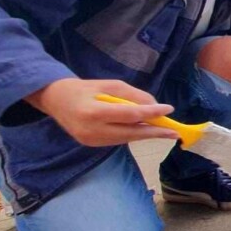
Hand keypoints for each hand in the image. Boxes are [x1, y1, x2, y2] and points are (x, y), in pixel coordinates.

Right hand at [25, 78, 178, 146]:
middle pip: (130, 133)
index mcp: (93, 112)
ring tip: (164, 130)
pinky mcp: (92, 145)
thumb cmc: (85, 89)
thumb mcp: (110, 85)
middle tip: (174, 132)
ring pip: (126, 138)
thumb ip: (132, 95)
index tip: (168, 109)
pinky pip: (118, 140)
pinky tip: (144, 130)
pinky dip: (133, 135)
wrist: (56, 100)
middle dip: (154, 132)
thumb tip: (155, 107)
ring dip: (145, 134)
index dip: (150, 113)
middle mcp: (91, 130)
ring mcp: (91, 141)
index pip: (129, 115)